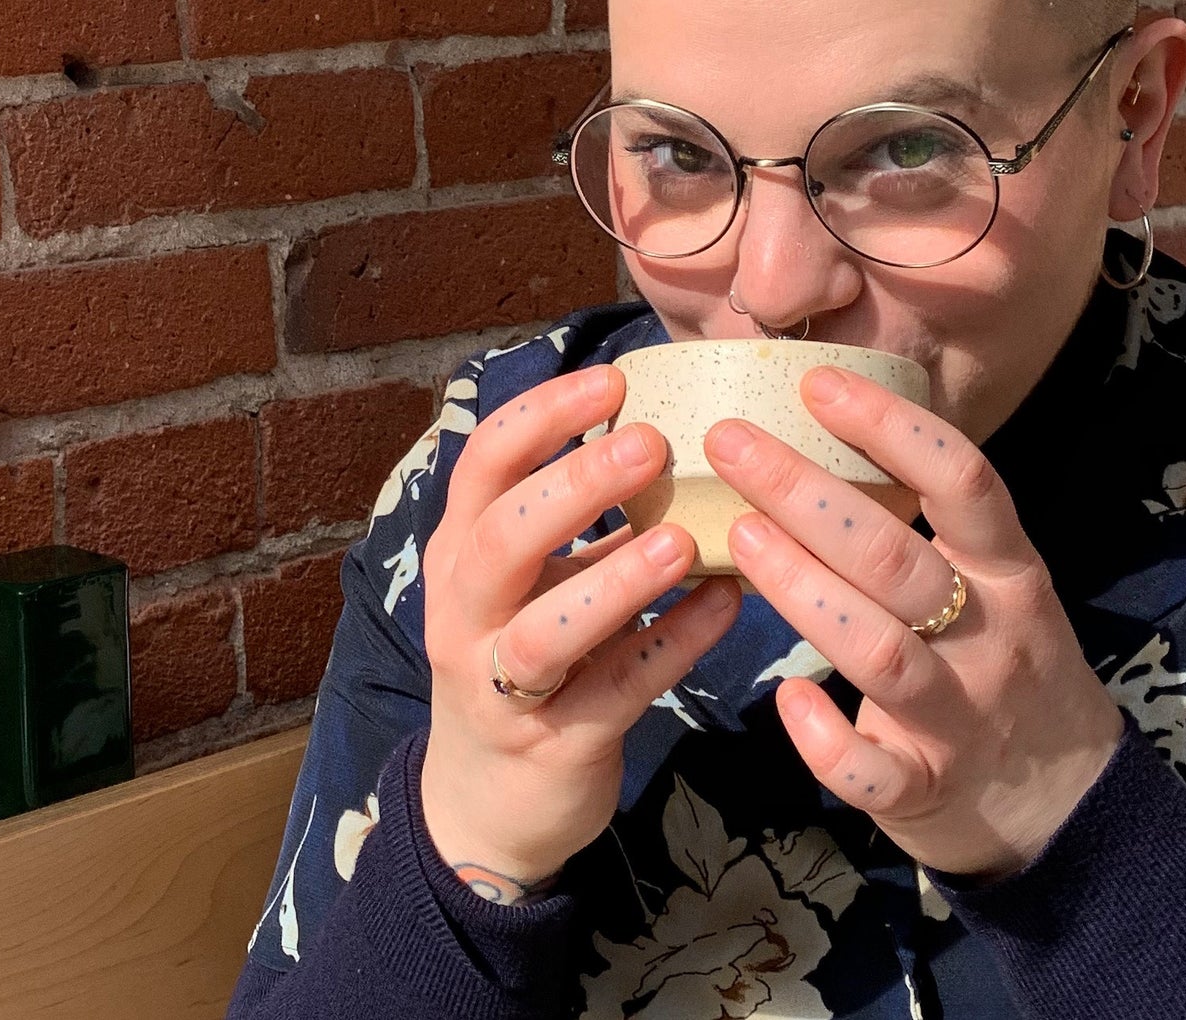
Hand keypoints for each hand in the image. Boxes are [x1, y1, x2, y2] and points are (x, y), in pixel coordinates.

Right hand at [420, 364, 742, 901]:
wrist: (488, 804)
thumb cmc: (522, 661)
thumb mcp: (527, 582)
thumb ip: (576, 519)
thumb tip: (665, 425)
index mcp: (460, 554)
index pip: (482, 468)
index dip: (540, 419)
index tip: (611, 382)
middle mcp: (465, 614)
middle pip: (499, 540)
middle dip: (572, 487)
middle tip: (651, 442)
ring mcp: (501, 685)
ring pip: (545, 632)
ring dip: (614, 581)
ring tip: (683, 542)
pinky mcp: (554, 745)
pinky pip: (614, 693)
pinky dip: (671, 647)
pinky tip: (726, 608)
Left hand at [706, 365, 1123, 879]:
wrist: (1069, 804)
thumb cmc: (997, 663)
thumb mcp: (989, 582)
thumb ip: (923, 523)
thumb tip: (818, 427)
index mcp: (1007, 571)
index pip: (964, 481)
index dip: (892, 426)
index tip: (816, 381)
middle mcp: (989, 636)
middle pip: (897, 557)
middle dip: (808, 494)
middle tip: (729, 441)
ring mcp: (960, 717)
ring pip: (879, 651)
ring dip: (805, 592)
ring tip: (737, 539)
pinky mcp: (927, 790)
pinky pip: (874, 771)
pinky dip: (826, 739)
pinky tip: (787, 697)